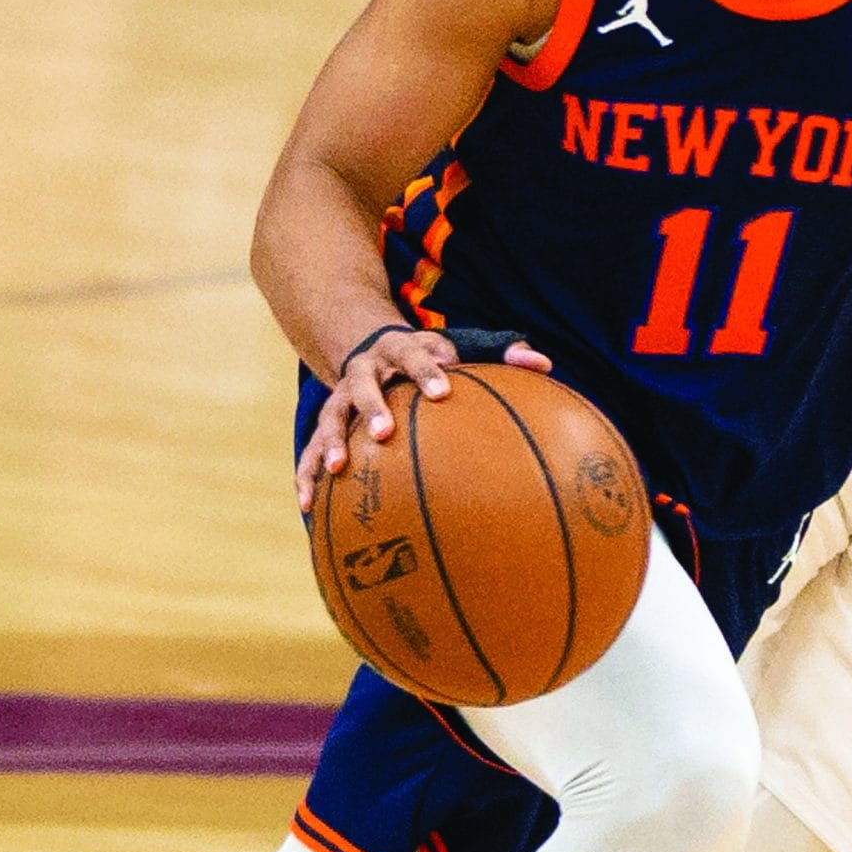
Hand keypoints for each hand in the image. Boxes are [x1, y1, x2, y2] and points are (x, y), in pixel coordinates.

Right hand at [296, 327, 551, 507]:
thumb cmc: (431, 359)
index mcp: (401, 349)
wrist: (373, 346)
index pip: (415, 355)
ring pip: (330, 417)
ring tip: (335, 471)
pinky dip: (306, 475)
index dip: (427, 371)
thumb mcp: (461, 347)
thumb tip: (545, 365)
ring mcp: (340, 397)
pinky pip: (310, 450)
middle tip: (383, 432)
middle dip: (371, 407)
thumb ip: (501, 354)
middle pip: (363, 385)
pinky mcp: (328, 424)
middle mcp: (365, 371)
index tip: (443, 392)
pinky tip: (306, 505)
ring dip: (329, 443)